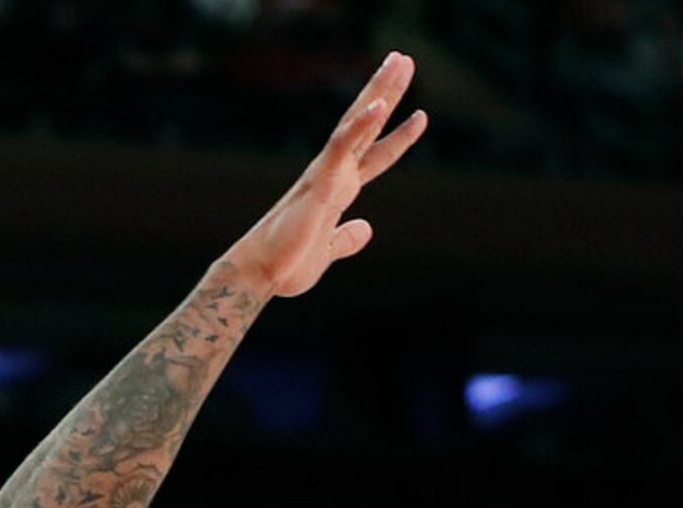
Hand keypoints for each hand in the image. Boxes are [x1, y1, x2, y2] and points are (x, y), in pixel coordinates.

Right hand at [226, 51, 426, 298]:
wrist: (262, 273)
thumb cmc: (287, 264)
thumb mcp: (327, 252)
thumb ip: (346, 239)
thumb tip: (366, 229)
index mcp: (339, 190)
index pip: (375, 155)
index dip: (399, 137)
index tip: (420, 115)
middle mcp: (334, 175)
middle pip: (367, 126)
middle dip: (387, 92)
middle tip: (405, 59)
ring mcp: (327, 175)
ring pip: (357, 124)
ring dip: (379, 92)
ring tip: (399, 61)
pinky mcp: (319, 184)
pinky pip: (342, 148)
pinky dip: (360, 126)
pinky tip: (378, 106)